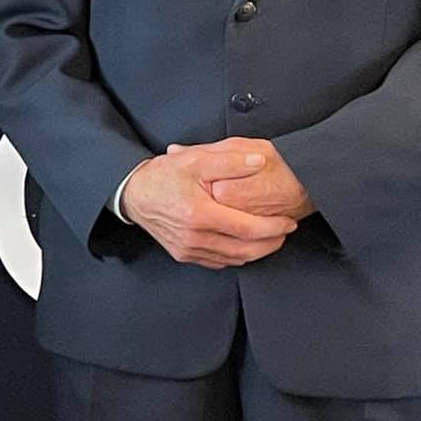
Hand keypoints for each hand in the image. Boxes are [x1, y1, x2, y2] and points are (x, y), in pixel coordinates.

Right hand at [122, 146, 297, 269]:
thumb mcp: (194, 159)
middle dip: (271, 243)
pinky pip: (218, 262)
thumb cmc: (161, 176)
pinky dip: (237, 256)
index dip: (273, 228)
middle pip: (245, 250)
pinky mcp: (184, 254)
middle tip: (285, 232)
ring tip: (270, 238)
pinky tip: (245, 245)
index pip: (248, 229)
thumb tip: (259, 162)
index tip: (287, 221)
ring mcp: (188, 249)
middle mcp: (194, 236)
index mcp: (199, 213)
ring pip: (234, 259)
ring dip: (257, 251)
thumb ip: (230, 160)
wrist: (133, 194)